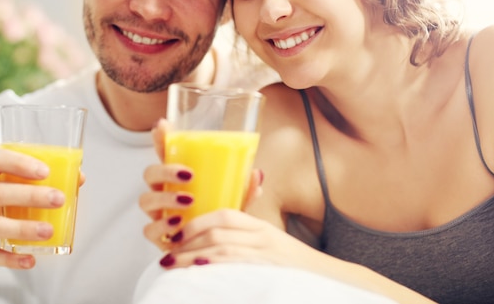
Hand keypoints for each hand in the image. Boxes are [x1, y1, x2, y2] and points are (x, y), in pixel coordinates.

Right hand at [0, 149, 84, 269]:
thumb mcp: (0, 186)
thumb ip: (32, 179)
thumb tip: (78, 177)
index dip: (20, 163)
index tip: (46, 172)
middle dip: (30, 196)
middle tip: (58, 199)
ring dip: (23, 228)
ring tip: (49, 231)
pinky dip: (9, 259)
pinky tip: (30, 259)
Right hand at [139, 119, 263, 249]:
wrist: (216, 251)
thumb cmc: (220, 217)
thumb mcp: (235, 200)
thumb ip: (244, 188)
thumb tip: (257, 174)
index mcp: (177, 176)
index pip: (164, 152)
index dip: (159, 137)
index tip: (163, 125)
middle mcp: (162, 192)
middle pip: (150, 173)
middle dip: (165, 171)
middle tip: (189, 175)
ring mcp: (157, 214)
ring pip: (146, 200)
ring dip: (165, 199)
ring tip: (188, 200)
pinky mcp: (157, 236)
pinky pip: (149, 229)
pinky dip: (162, 226)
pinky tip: (178, 224)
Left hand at [156, 209, 310, 268]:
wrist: (326, 278)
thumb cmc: (290, 264)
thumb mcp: (269, 243)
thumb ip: (243, 235)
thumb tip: (210, 240)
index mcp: (259, 226)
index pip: (224, 215)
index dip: (196, 222)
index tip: (177, 233)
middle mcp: (262, 236)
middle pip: (217, 232)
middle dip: (187, 241)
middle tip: (167, 252)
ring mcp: (265, 254)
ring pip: (221, 248)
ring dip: (191, 256)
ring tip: (171, 263)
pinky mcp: (266, 272)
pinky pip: (235, 264)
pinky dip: (213, 264)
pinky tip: (197, 269)